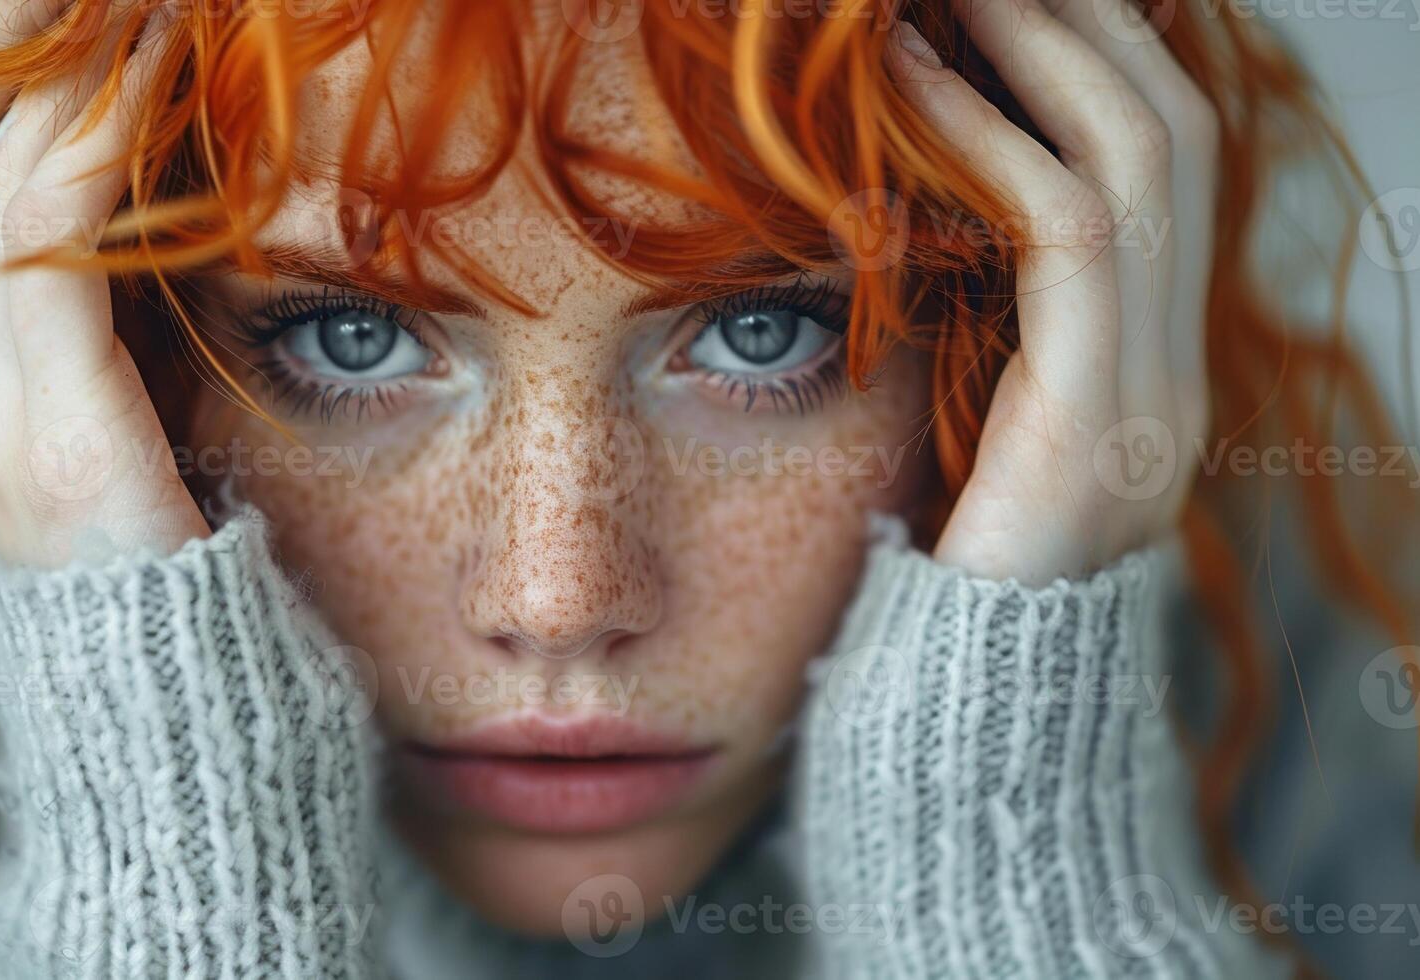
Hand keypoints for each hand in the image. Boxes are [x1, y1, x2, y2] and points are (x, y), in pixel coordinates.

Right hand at [0, 0, 207, 565]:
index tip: (77, 6)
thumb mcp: (153, 463)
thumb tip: (186, 261)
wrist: (198, 748)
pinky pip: (51, 247)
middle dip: (4, 39)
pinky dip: (99, 141)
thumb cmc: (207, 604)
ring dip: (63, 63)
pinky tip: (156, 72)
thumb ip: (136, 372)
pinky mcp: (57, 439)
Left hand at [886, 0, 1216, 583]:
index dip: (1092, 61)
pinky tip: (908, 83)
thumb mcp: (960, 446)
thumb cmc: (926, 592)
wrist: (957, 739)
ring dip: (1042, 49)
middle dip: (1079, 26)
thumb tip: (902, 226)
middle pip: (1165, 136)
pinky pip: (1065, 241)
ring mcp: (1153, 400)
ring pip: (1136, 163)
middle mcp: (1172, 372)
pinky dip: (990, 143)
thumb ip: (970, 345)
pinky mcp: (1096, 428)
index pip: (1155, 168)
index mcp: (1144, 373)